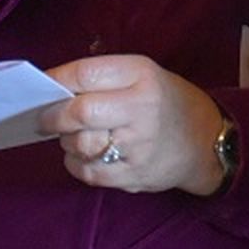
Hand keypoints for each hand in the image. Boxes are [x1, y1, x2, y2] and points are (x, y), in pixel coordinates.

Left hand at [39, 55, 225, 195]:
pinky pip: (88, 172)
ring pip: (80, 144)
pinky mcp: (134, 175)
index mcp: (142, 75)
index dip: (55, 79)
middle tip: (44, 117)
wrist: (206, 141)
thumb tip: (52, 91)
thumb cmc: (165, 102)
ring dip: (66, 140)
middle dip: (52, 115)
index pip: (86, 73)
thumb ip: (104, 79)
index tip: (42, 86)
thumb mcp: (144, 75)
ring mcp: (139, 145)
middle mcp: (142, 108)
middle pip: (79, 112)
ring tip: (73, 135)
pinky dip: (75, 163)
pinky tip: (83, 155)